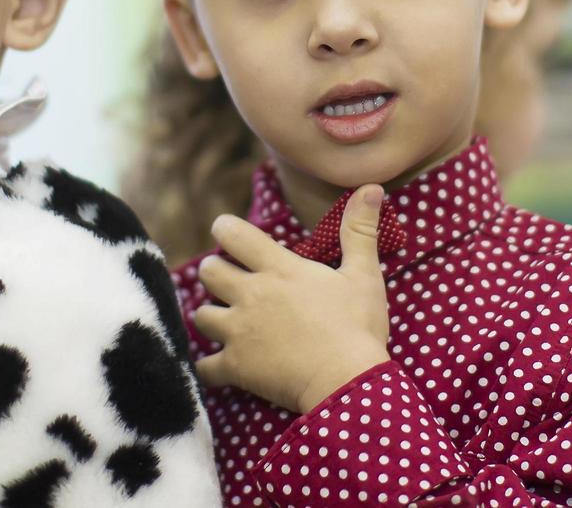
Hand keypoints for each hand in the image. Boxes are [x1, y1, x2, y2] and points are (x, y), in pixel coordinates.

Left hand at [194, 185, 390, 412]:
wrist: (348, 382)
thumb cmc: (358, 326)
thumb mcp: (364, 274)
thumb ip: (359, 230)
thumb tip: (370, 188)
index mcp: (279, 269)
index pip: (234, 234)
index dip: (224, 228)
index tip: (225, 231)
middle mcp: (252, 295)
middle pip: (208, 271)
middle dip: (215, 272)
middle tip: (230, 280)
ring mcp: (240, 332)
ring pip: (201, 316)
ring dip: (211, 317)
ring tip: (226, 322)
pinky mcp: (236, 367)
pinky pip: (204, 367)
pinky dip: (208, 368)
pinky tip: (217, 368)